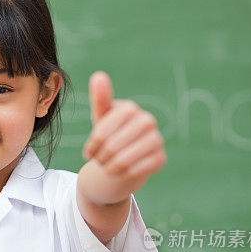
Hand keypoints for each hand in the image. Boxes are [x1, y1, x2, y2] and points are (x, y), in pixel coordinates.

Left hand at [82, 71, 165, 203]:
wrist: (126, 156)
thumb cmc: (111, 134)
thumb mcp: (101, 118)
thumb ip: (100, 99)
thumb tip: (99, 76)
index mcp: (130, 108)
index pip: (101, 133)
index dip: (91, 146)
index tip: (89, 152)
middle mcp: (147, 120)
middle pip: (111, 148)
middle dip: (100, 159)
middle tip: (100, 161)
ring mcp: (157, 139)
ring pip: (122, 161)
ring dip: (109, 169)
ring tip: (108, 166)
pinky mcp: (161, 158)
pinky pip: (133, 172)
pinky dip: (122, 175)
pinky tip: (122, 172)